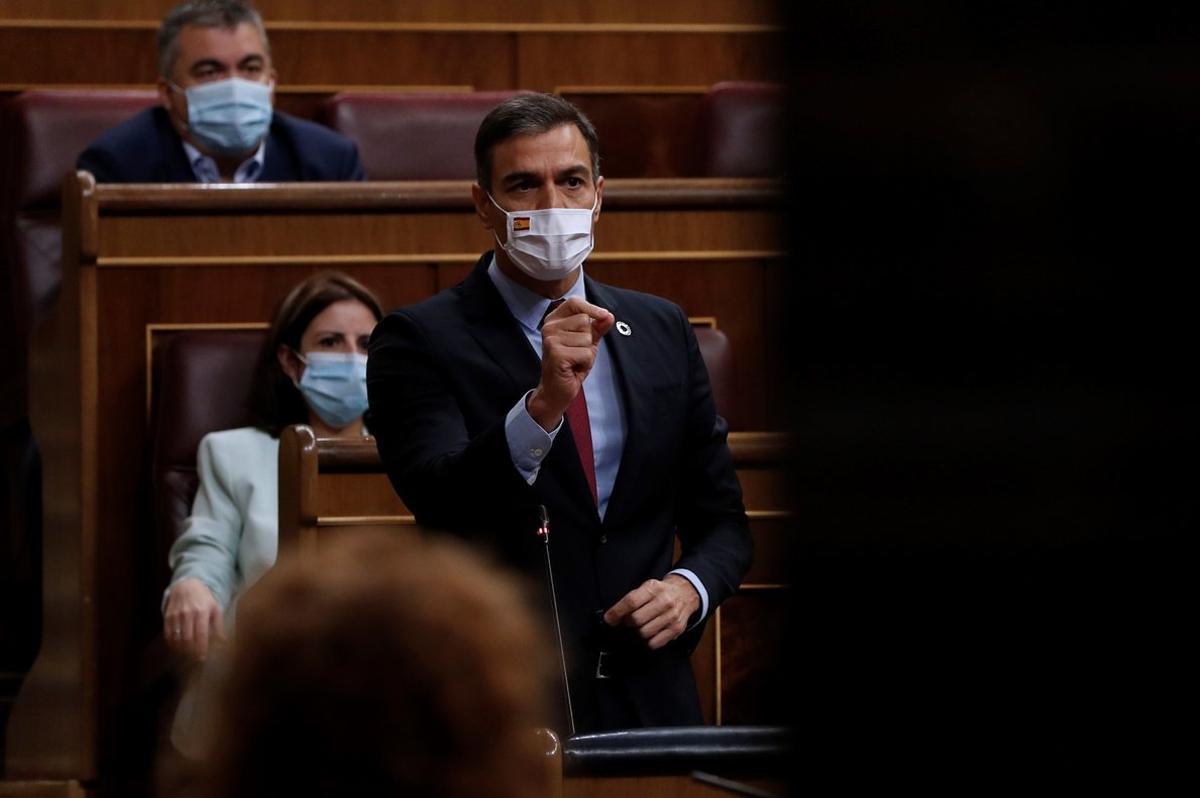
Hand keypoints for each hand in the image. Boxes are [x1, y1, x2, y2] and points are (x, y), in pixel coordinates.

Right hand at [163, 578, 225, 660]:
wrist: (187, 585)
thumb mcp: (215, 608)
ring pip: (176, 638)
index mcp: (202, 612)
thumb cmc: (204, 599)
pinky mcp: (168, 616)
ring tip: (187, 654)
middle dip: (191, 651)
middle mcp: (188, 613)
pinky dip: (172, 643)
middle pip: (187, 638)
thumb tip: (222, 641)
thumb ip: (219, 625)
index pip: (201, 633)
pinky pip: (168, 634)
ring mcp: (176, 615)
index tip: (202, 657)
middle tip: (195, 658)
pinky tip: (177, 647)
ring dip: (181, 649)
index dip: (201, 647)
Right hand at [528, 297, 613, 431]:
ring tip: (575, 361)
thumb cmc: (570, 365)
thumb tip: (609, 316)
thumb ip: (597, 328)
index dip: (592, 307)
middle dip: (589, 339)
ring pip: (587, 338)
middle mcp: (549, 327)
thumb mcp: (586, 343)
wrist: (556, 391)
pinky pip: (586, 353)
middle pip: (585, 320)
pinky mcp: (556, 354)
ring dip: (587, 353)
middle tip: (577, 352)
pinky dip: (585, 363)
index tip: (605, 315)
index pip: (574, 302)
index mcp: (554, 320)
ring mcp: (551, 340)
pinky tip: (573, 368)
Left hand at [602, 574, 699, 649]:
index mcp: (653, 588)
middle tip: (628, 622)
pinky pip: (655, 642)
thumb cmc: (662, 592)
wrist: (685, 593)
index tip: (609, 619)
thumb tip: (613, 617)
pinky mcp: (676, 629)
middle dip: (628, 623)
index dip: (617, 612)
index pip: (631, 602)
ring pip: (644, 632)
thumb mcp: (647, 587)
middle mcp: (664, 601)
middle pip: (637, 619)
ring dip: (637, 632)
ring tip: (640, 626)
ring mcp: (671, 616)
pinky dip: (647, 641)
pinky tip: (649, 633)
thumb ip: (631, 600)